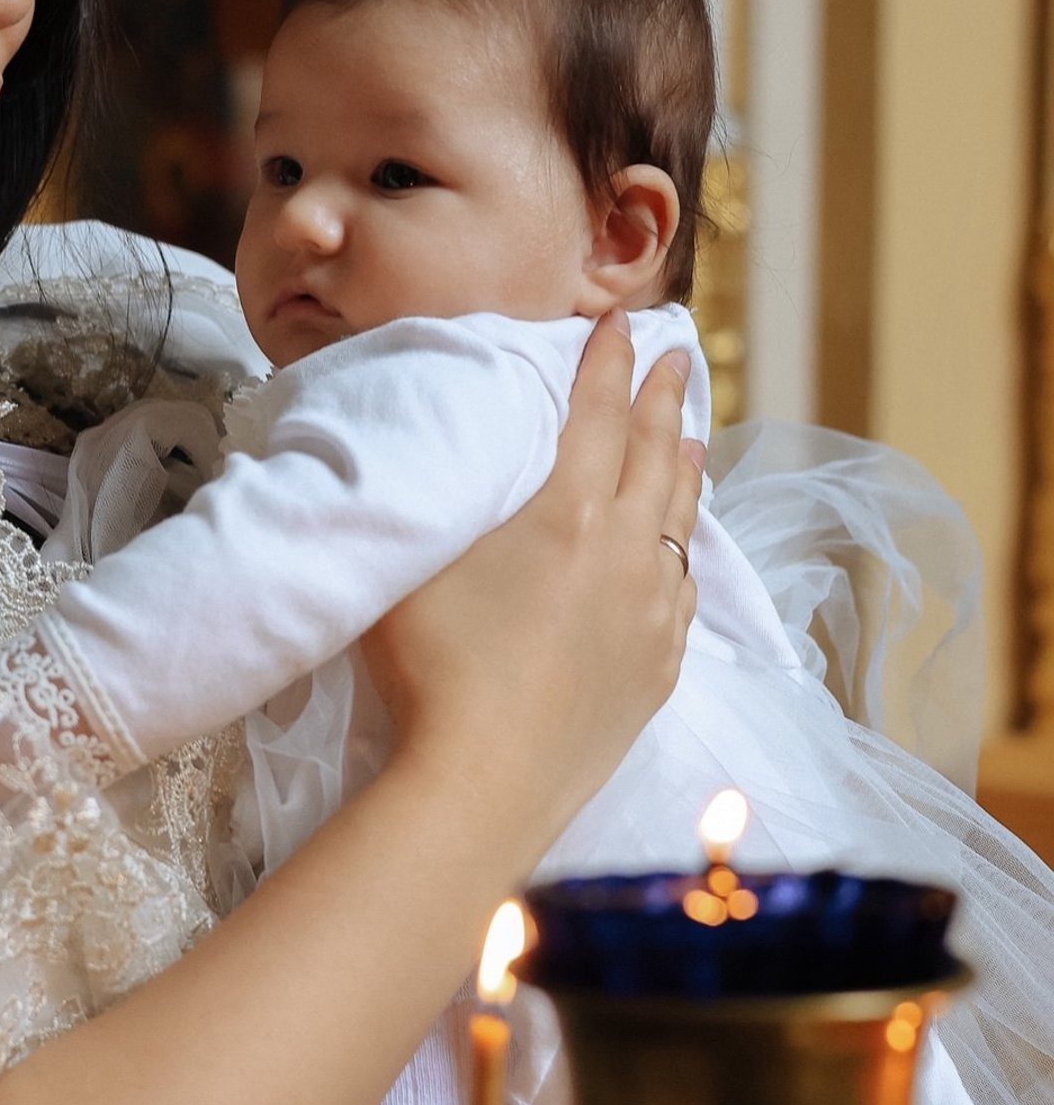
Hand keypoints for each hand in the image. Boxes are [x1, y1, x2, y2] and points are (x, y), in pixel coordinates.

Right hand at [361, 313, 701, 862]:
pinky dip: (682, 548)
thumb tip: (439, 457)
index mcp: (565, 512)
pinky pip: (682, 589)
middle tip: (674, 356)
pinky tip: (676, 547)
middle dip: (661, 398)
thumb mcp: (415, 561)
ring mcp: (649, 613)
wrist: (482, 782)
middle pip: (653, 455)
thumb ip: (439, 502)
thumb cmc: (428, 667)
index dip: (606, 363)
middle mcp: (623, 552)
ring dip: (682, 468)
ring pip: (678, 521)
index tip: (620, 322)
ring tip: (690, 437)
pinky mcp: (655, 669)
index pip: (596, 415)